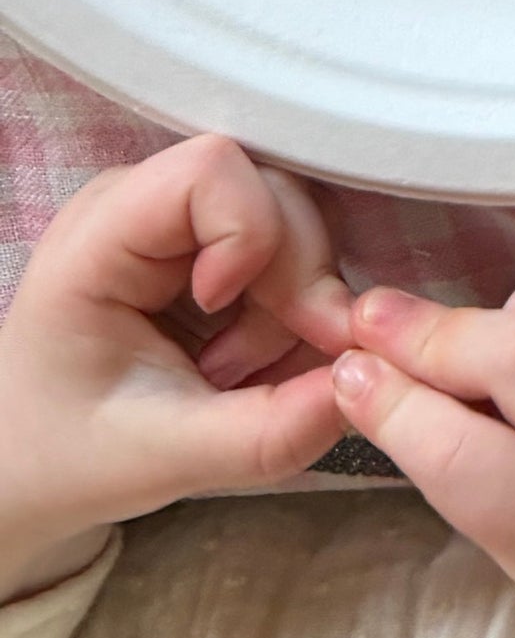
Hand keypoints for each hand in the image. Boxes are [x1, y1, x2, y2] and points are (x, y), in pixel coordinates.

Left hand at [0, 137, 356, 598]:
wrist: (26, 468)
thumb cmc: (64, 455)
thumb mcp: (160, 460)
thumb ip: (265, 435)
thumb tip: (358, 395)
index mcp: (99, 236)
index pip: (211, 168)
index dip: (249, 230)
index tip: (226, 310)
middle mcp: (142, 205)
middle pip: (272, 193)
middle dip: (293, 286)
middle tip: (261, 373)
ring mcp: (179, 220)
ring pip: (294, 223)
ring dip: (292, 308)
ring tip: (234, 378)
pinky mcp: (207, 243)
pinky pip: (287, 252)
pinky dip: (288, 315)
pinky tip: (244, 368)